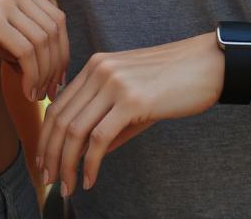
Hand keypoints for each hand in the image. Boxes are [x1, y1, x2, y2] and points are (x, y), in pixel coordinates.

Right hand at [0, 0, 68, 102]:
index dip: (60, 48)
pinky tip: (25, 91)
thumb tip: (52, 60)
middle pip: (53, 26)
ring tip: (37, 95)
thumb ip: (21, 36)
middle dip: (57, 62)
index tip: (57, 76)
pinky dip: (32, 75)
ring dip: (45, 73)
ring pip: (43, 40)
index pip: (52, 14)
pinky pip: (27, 51)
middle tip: (51, 90)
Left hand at [38, 34, 222, 194]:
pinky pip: (99, 138)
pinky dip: (90, 163)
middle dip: (50, 154)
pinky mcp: (131, 100)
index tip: (44, 161)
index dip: (46, 136)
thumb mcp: (132, 95)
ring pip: (75, 130)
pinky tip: (90, 179)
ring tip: (67, 186)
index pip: (58, 104)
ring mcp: (114, 83)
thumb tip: (87, 155)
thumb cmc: (173, 82)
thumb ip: (107, 118)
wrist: (206, 64)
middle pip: (60, 118)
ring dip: (66, 163)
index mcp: (96, 65)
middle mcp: (99, 70)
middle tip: (48, 180)